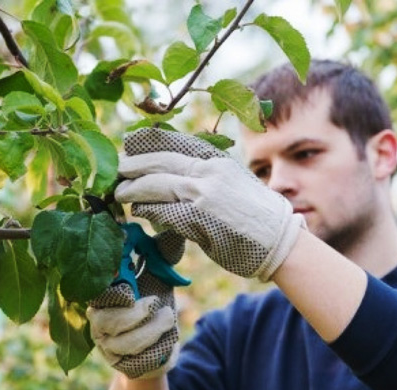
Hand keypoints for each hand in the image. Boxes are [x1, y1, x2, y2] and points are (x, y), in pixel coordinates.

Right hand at [87, 231, 183, 378]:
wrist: (160, 347)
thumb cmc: (154, 305)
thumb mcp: (159, 276)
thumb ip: (161, 253)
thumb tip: (174, 227)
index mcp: (102, 293)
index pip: (97, 290)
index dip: (113, 288)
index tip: (131, 284)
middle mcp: (97, 319)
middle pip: (105, 318)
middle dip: (135, 312)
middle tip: (156, 303)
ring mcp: (106, 344)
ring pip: (123, 341)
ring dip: (151, 330)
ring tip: (169, 318)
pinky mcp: (119, 364)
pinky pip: (135, 360)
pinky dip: (156, 348)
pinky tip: (166, 341)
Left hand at [115, 127, 304, 280]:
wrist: (280, 240)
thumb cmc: (257, 216)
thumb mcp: (232, 183)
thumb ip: (203, 177)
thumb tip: (172, 180)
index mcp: (216, 160)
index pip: (174, 143)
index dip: (148, 143)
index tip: (130, 144)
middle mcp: (208, 171)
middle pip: (159, 162)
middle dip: (133, 165)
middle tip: (116, 170)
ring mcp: (203, 194)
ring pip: (156, 185)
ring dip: (133, 190)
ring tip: (120, 193)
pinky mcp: (198, 219)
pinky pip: (163, 211)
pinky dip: (148, 210)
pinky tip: (138, 211)